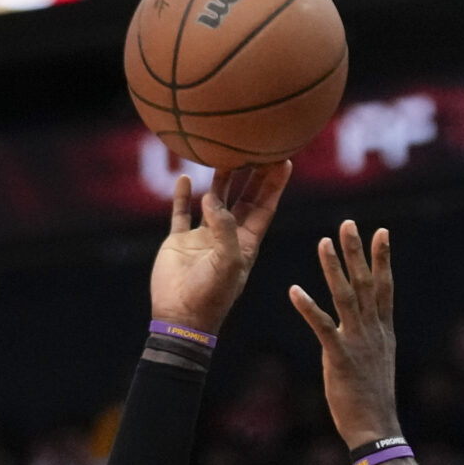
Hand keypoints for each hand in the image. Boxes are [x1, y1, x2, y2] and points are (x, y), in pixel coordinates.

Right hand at [150, 163, 290, 335]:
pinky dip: (183, 196)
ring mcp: (203, 238)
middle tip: (258, 147)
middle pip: (243, 198)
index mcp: (247, 243)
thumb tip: (213, 198)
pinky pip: (181, 213)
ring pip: (214, 201)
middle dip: (252, 174)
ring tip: (223, 154)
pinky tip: (186, 178)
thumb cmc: (212, 295)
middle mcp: (227, 237)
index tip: (283, 160)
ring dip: (220, 180)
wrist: (181, 318)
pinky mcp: (179, 242)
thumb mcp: (228, 262)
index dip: (274, 185)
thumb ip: (225, 228)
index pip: (265, 207)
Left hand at [288, 221, 401, 449]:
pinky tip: (294, 290)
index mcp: (383, 330)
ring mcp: (358, 342)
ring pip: (346, 297)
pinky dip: (308, 307)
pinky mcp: (340, 357)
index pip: (385, 286)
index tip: (381, 231)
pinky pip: (322, 326)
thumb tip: (366, 329)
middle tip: (348, 223)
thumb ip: (371, 340)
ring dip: (334, 268)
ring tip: (323, 242)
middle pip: (367, 283)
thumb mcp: (376, 363)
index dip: (383, 258)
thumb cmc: (372, 400)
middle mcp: (373, 330)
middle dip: (357, 252)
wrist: (376, 428)